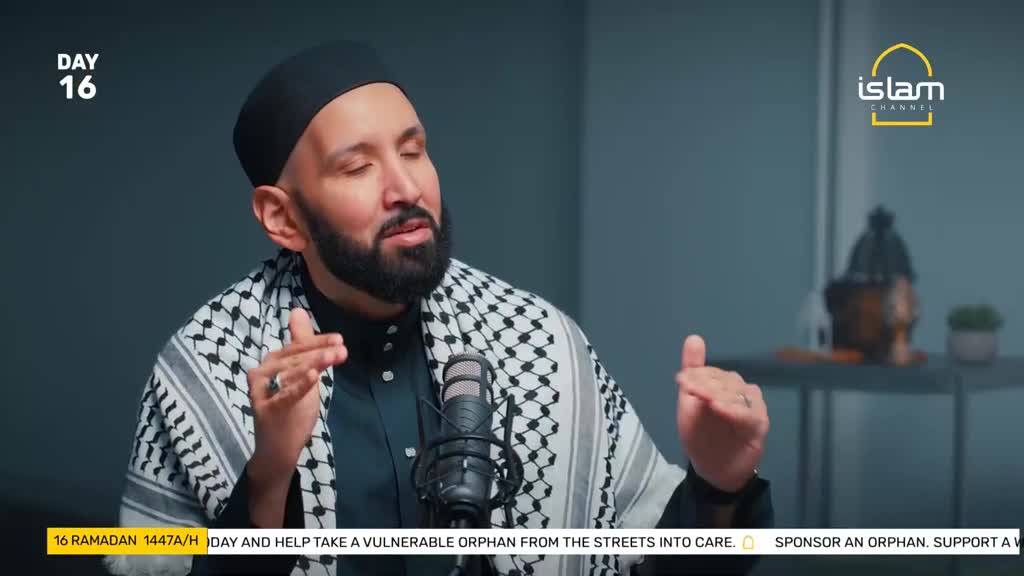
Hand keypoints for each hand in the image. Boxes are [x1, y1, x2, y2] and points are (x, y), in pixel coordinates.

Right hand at [246, 308, 346, 493]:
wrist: (278, 449)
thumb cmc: (291, 409)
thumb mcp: (301, 374)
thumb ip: (302, 345)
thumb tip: (298, 310)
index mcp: (271, 363)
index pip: (296, 347)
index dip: (317, 341)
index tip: (339, 339)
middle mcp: (262, 373)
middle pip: (294, 357)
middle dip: (319, 351)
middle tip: (342, 348)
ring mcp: (262, 392)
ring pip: (291, 372)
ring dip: (315, 363)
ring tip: (334, 356)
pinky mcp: (266, 410)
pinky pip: (286, 395)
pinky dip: (300, 385)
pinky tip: (314, 376)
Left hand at [675, 335, 768, 491]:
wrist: (713, 469)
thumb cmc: (702, 436)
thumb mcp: (689, 404)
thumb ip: (693, 372)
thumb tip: (694, 338)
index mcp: (723, 384)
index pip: (712, 372)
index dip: (697, 374)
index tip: (681, 381)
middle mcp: (740, 391)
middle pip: (726, 381)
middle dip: (706, 384)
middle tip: (689, 390)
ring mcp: (752, 407)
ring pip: (738, 394)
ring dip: (719, 394)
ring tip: (705, 399)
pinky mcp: (759, 425)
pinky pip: (748, 414)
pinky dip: (734, 410)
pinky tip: (720, 408)